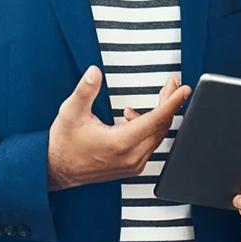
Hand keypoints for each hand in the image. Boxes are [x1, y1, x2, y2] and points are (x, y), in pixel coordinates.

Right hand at [47, 68, 189, 190]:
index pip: (155, 120)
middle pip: (161, 126)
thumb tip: (94, 72)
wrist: (56, 169)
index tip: (183, 89)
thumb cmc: (64, 142)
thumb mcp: (70, 112)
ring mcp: (133, 165)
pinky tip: (132, 116)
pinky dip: (149, 127)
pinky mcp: (132, 167)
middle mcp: (131, 157)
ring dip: (160, 114)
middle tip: (172, 84)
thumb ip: (85, 90)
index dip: (172, 102)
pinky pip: (149, 144)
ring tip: (158, 95)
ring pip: (157, 136)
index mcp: (120, 143)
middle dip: (169, 103)